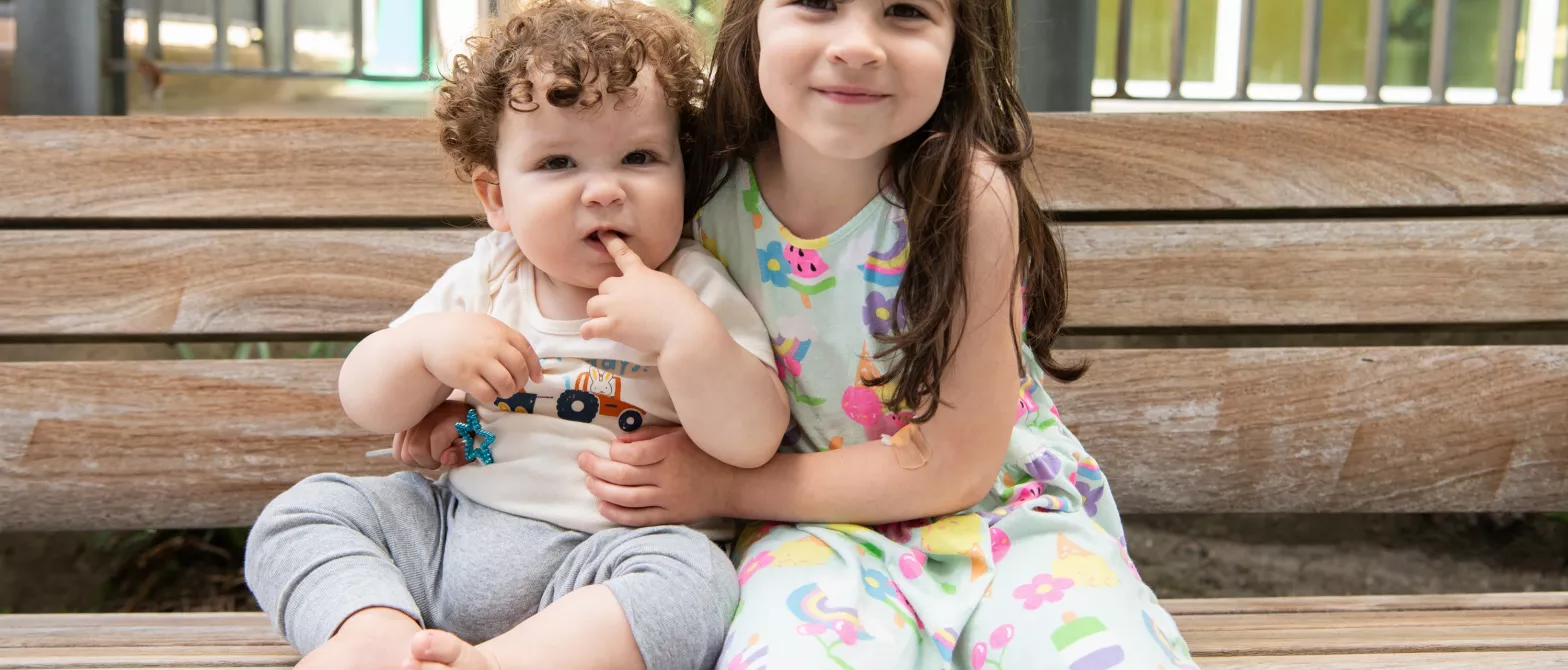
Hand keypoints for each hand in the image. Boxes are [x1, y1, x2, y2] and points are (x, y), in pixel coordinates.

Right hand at [390, 400, 471, 469]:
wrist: (461, 408)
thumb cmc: (471, 431)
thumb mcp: (475, 443)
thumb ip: (463, 453)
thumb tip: (444, 459)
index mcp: (451, 413)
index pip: (436, 440)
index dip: (442, 455)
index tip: (450, 454)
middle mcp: (427, 412)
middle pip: (415, 449)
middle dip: (429, 461)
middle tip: (440, 457)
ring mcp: (412, 418)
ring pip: (403, 453)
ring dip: (418, 461)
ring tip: (431, 454)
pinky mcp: (402, 425)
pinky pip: (396, 451)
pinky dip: (408, 457)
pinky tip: (421, 452)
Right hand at [412, 312, 542, 402]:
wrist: (429, 337)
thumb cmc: (462, 334)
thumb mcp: (486, 328)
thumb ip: (507, 342)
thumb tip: (529, 370)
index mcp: (500, 331)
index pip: (526, 351)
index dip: (534, 368)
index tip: (536, 379)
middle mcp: (492, 345)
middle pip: (519, 369)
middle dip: (520, 382)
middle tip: (514, 387)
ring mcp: (478, 360)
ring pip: (506, 384)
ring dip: (507, 392)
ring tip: (501, 391)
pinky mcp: (464, 376)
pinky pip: (487, 394)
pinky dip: (491, 397)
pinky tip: (485, 393)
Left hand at [577, 426, 735, 525]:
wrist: (737, 481)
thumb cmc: (707, 450)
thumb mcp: (681, 432)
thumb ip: (650, 435)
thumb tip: (620, 442)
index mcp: (672, 450)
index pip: (632, 454)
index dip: (614, 451)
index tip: (611, 448)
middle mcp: (669, 476)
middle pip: (623, 475)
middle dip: (596, 468)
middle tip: (582, 460)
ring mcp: (670, 499)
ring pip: (627, 498)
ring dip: (602, 490)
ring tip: (589, 482)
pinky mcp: (673, 516)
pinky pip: (640, 518)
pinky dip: (618, 514)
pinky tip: (603, 506)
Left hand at [581, 233, 713, 353]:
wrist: (683, 327)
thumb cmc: (684, 306)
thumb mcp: (670, 285)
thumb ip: (654, 284)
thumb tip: (651, 293)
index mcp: (640, 274)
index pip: (622, 254)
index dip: (611, 243)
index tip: (603, 234)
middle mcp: (623, 286)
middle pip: (604, 286)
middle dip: (609, 295)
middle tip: (620, 307)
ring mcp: (615, 307)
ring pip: (592, 305)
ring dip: (597, 312)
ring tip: (606, 322)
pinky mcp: (612, 326)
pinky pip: (589, 328)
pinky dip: (588, 332)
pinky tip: (589, 335)